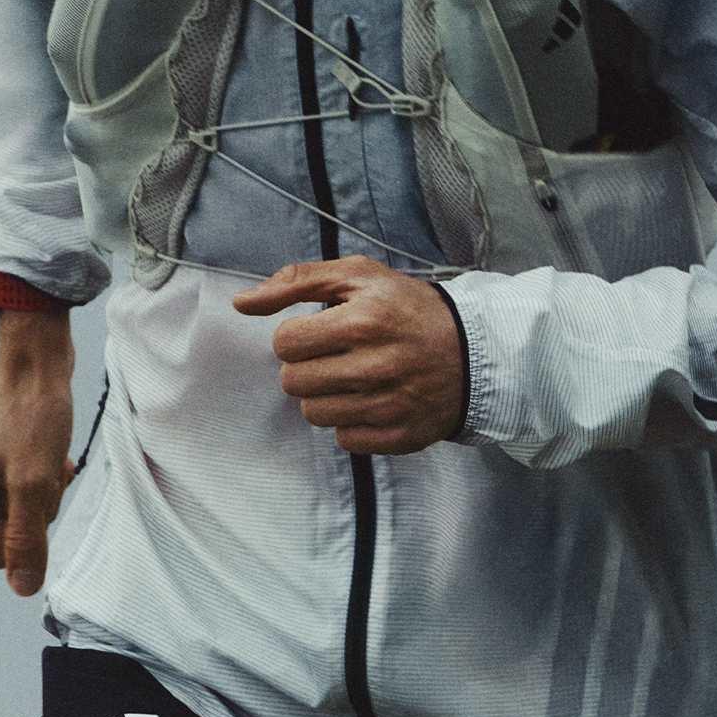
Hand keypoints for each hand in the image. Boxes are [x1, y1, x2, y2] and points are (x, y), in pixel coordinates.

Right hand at [0, 328, 74, 596]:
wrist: (35, 357)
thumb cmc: (33, 414)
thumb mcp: (34, 484)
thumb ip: (27, 540)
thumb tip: (22, 587)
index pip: (0, 555)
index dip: (29, 534)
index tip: (38, 494)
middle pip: (13, 532)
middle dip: (39, 508)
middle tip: (45, 470)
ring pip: (25, 509)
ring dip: (46, 489)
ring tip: (48, 455)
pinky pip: (28, 485)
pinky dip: (45, 473)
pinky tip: (51, 449)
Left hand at [232, 255, 466, 454]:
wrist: (474, 351)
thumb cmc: (408, 308)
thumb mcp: (359, 277)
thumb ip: (296, 281)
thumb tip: (242, 303)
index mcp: (364, 320)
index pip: (285, 343)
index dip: (297, 336)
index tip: (321, 332)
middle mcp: (376, 366)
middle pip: (293, 382)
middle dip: (307, 367)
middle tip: (335, 356)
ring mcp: (389, 405)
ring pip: (314, 414)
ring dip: (325, 395)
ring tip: (352, 378)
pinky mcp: (399, 436)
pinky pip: (344, 439)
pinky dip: (351, 421)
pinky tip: (371, 400)